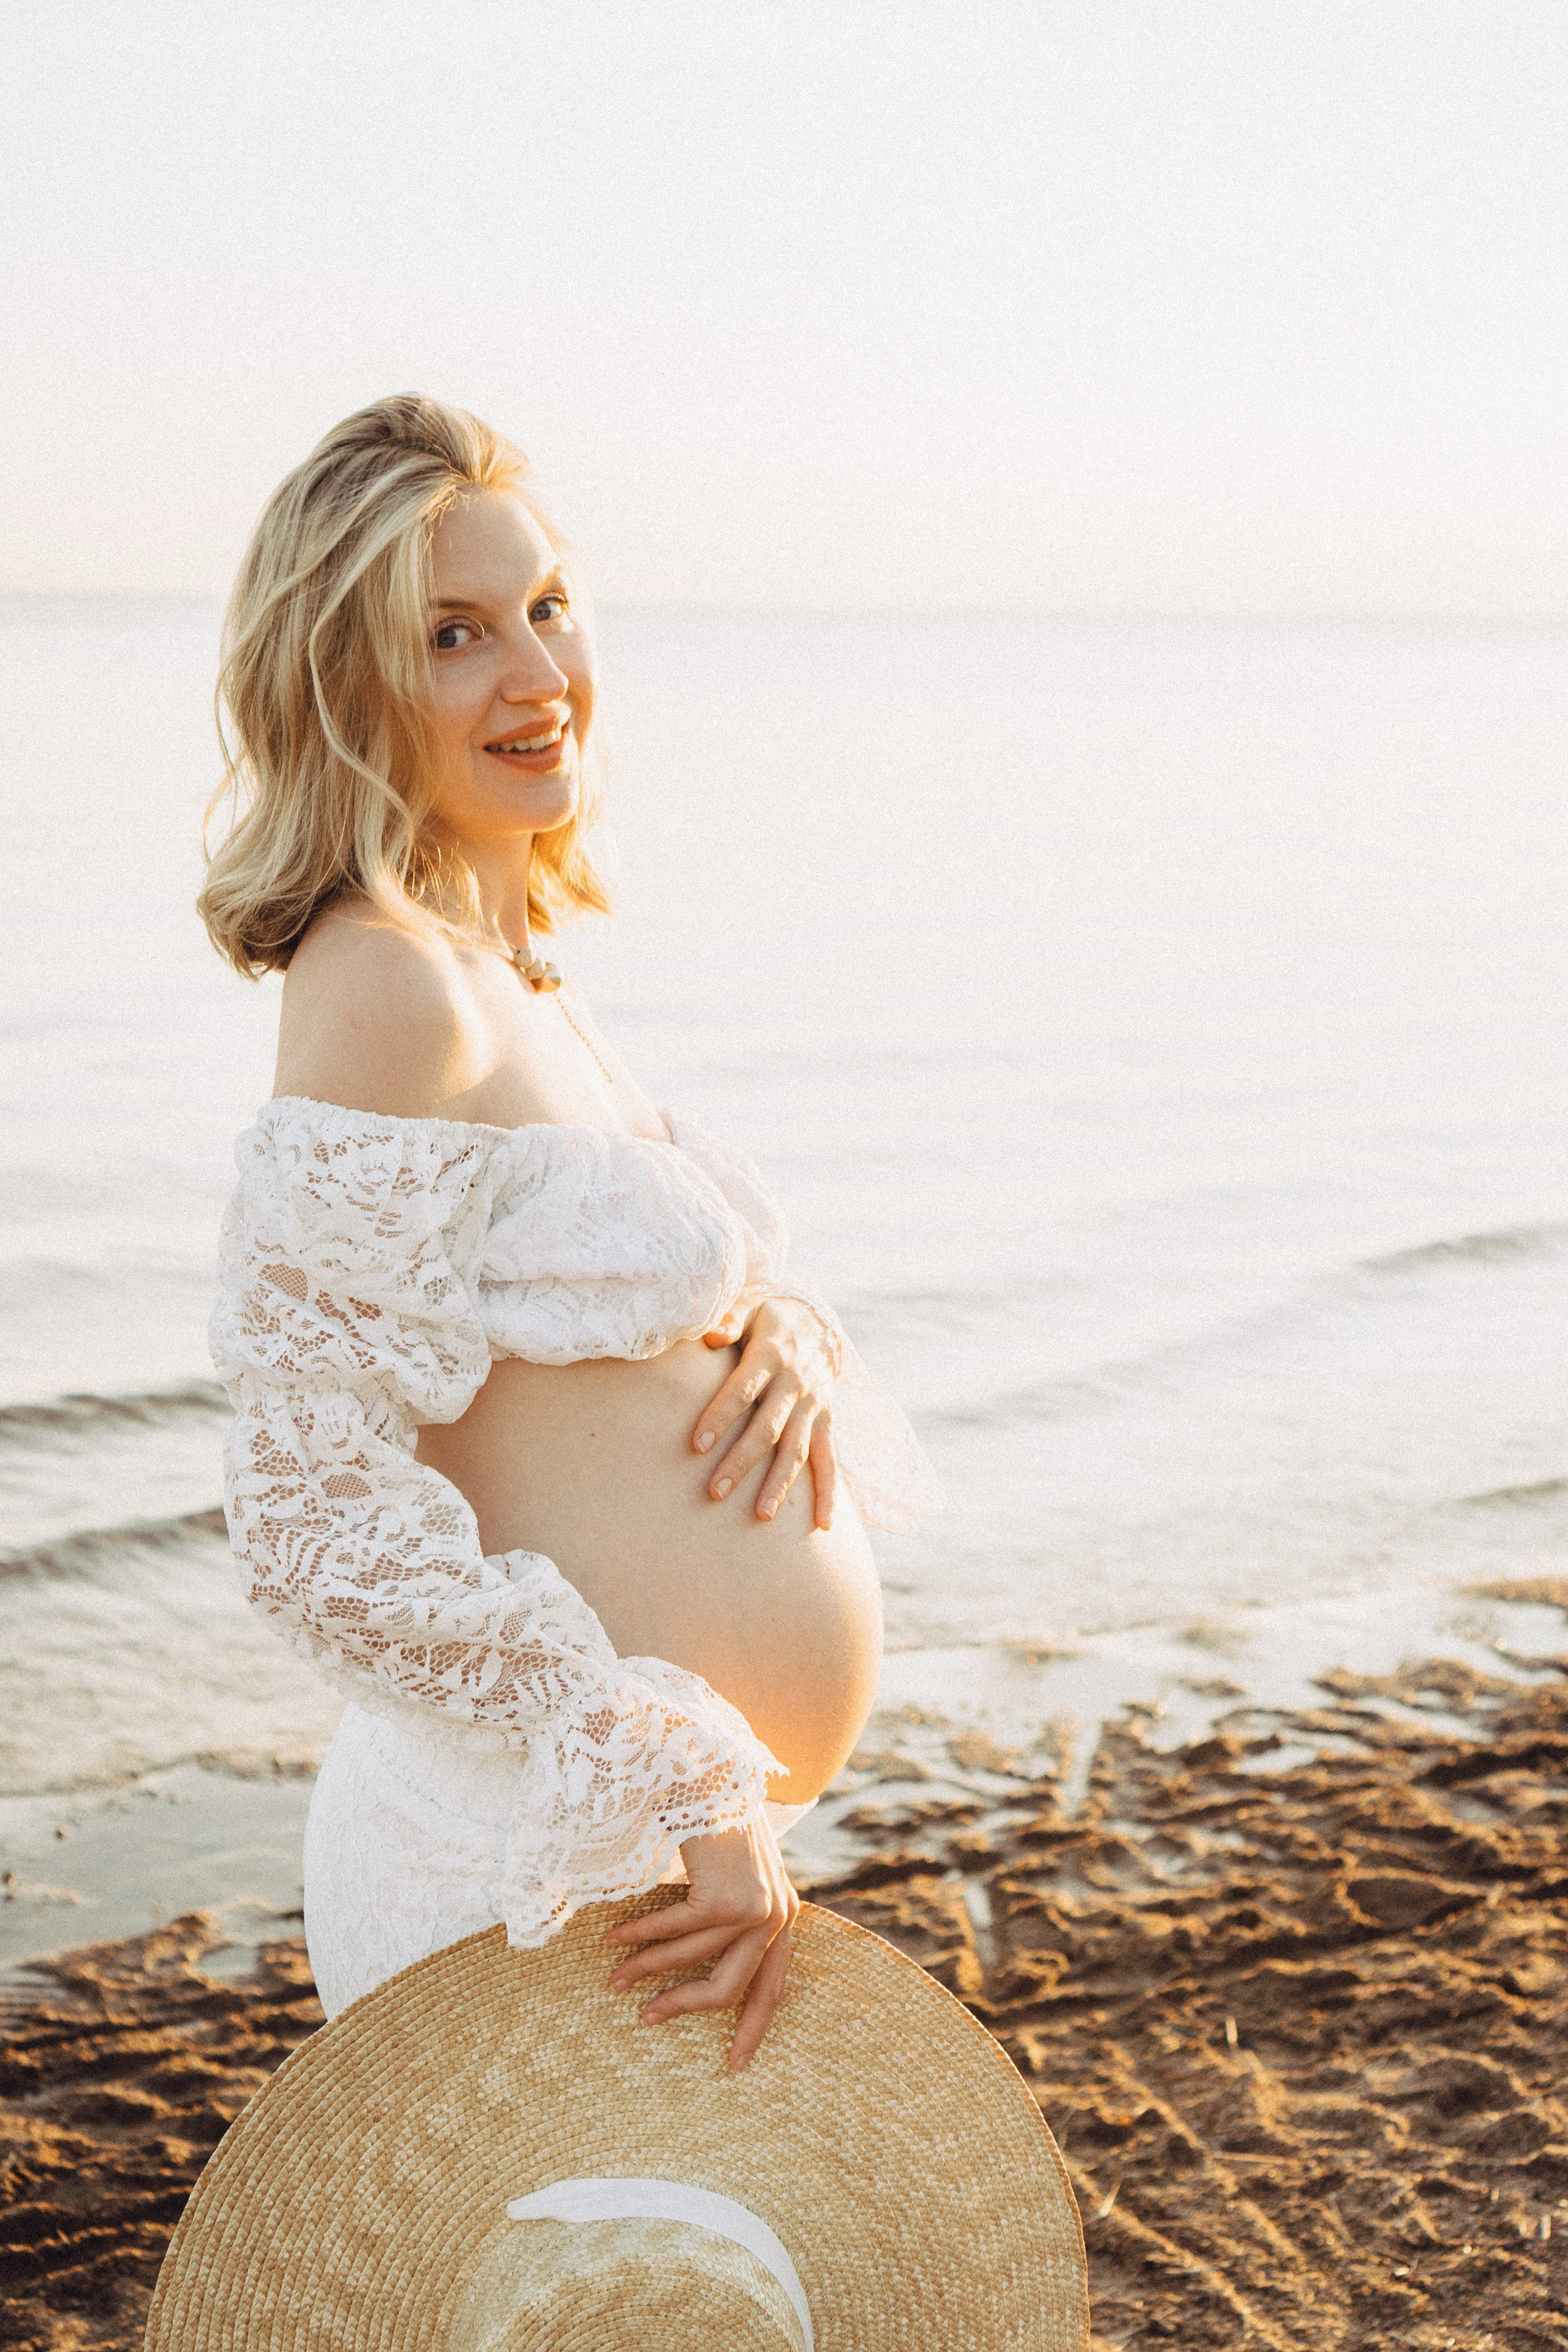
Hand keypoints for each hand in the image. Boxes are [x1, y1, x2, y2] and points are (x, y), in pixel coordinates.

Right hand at [603, 1818, 799, 2068]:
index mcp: (784, 1913)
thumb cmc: (715, 1819)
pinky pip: (672, 1931)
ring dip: (647, 1968)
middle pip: (730, 1989)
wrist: (707, 1769)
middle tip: (647, 2020)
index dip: (752, 2026)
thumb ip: (733, 1915)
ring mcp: (753, 1908)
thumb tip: (701, 1969)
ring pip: (692, 1962)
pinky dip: (639, 1936)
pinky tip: (614, 1936)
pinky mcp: (724, 1899)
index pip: (774, 1986)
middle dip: (683, 2006)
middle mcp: (778, 1915)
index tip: (734, 2064)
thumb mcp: (735, 1874)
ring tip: (615, 1977)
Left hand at [691, 1296, 838, 1528]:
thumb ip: (729, 1320)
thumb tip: (711, 1335)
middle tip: (715, 1492)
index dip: (721, 1415)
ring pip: (797, 1449)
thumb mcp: (750, 1307)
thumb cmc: (768, 1319)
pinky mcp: (827, 1421)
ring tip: (761, 1517)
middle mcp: (796, 1383)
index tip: (697, 1444)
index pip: (744, 1389)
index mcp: (772, 1355)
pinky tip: (824, 1526)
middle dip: (742, 1461)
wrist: (819, 1323)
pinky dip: (829, 1493)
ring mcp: (815, 1406)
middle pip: (767, 1427)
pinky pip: (830, 1459)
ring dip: (780, 1484)